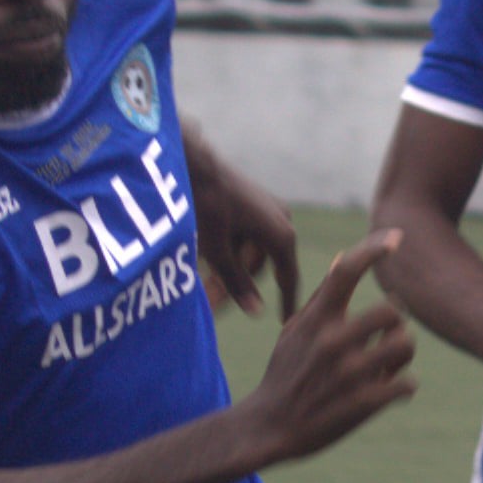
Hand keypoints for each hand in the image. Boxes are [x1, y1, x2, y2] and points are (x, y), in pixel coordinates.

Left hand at [195, 169, 300, 314]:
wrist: (193, 161)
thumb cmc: (206, 206)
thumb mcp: (218, 251)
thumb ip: (237, 284)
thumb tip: (256, 313)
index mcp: (282, 235)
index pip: (289, 278)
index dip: (286, 302)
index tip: (285, 321)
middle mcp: (282, 221)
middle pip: (264, 265)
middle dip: (239, 282)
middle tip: (212, 297)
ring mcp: (269, 208)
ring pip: (253, 249)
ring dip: (231, 264)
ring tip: (203, 270)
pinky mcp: (254, 201)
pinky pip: (248, 233)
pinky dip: (231, 246)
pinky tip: (207, 247)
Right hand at [240, 237, 417, 462]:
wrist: (269, 427)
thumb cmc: (285, 373)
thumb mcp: (295, 332)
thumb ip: (322, 297)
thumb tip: (343, 258)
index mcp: (316, 320)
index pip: (347, 270)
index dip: (374, 248)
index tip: (398, 238)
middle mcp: (332, 341)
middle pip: (393, 310)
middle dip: (397, 325)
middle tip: (388, 339)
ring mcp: (348, 373)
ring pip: (405, 345)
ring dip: (403, 356)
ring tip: (391, 367)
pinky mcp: (363, 404)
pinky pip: (407, 384)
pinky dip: (403, 387)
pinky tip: (391, 392)